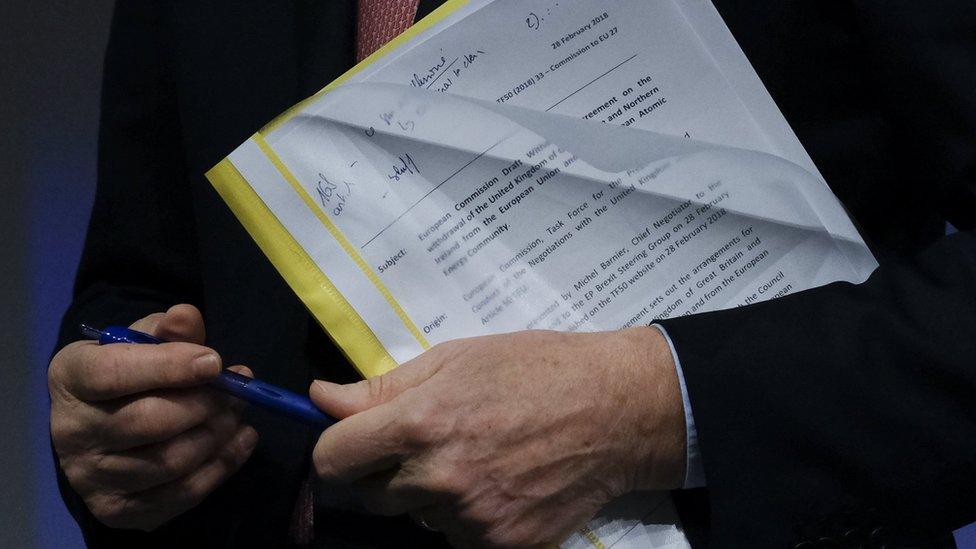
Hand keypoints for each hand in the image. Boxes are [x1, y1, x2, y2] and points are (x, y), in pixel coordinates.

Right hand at [49, 304, 258, 530]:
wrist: (107, 420)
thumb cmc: (131, 371)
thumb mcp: (145, 340)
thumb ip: (169, 330)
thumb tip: (188, 316)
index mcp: (70, 377)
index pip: (113, 374)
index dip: (170, 367)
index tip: (215, 361)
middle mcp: (70, 431)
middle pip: (147, 422)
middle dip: (206, 404)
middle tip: (239, 391)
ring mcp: (90, 477)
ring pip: (169, 462)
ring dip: (218, 435)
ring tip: (239, 413)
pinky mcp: (117, 510)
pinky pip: (180, 495)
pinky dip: (221, 466)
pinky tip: (241, 440)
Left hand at [310, 327, 683, 547]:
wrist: (616, 410)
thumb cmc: (535, 369)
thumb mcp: (456, 358)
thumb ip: (382, 387)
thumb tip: (320, 399)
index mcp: (421, 424)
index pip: (332, 461)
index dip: (338, 448)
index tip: (356, 440)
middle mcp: (440, 479)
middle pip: (371, 494)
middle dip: (387, 470)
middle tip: (431, 440)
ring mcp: (472, 520)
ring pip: (418, 516)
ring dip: (431, 494)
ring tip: (478, 457)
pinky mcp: (503, 546)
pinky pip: (458, 537)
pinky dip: (468, 516)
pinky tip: (501, 483)